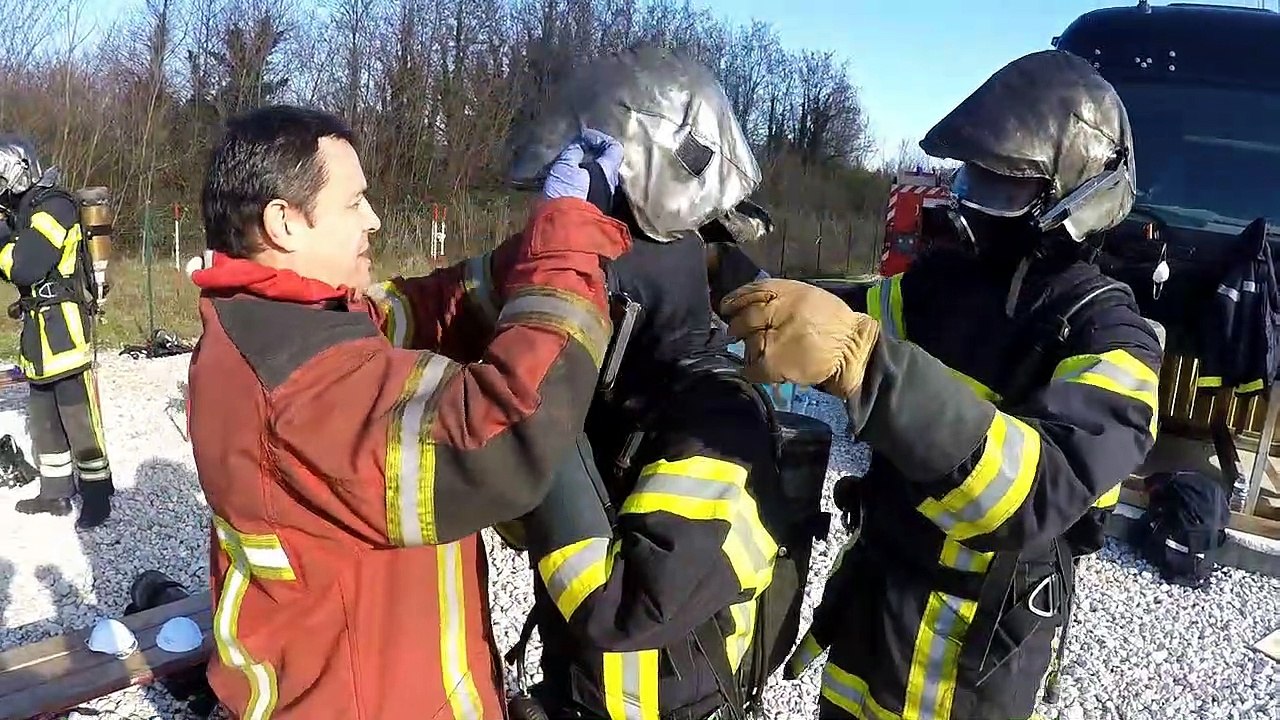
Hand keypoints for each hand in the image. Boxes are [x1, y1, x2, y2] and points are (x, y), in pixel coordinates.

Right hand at [542, 128, 624, 212]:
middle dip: (593, 154)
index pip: (614, 148)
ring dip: (588, 169)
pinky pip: (594, 189)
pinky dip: (585, 181)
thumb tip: (580, 144)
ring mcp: (606, 200)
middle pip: (608, 163)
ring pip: (601, 177)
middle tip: (578, 150)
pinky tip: (571, 182)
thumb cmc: (565, 194)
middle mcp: (612, 185)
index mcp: (608, 171)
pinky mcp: (596, 210)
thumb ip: (574, 151)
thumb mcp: (564, 166)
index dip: (600, 139)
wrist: (562, 229)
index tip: (584, 138)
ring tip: (571, 165)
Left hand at [719, 278, 879, 397]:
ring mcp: (773, 337)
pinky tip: (765, 370)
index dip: (735, 299)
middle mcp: (778, 311)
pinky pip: (751, 368)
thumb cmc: (833, 323)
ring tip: (768, 352)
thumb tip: (751, 304)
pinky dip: (754, 371)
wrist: (854, 348)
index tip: (726, 307)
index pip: (752, 291)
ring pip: (747, 343)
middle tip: (740, 333)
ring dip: (751, 349)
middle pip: (744, 318)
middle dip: (738, 326)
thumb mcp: (809, 297)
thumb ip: (781, 299)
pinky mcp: (772, 361)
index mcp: (788, 292)